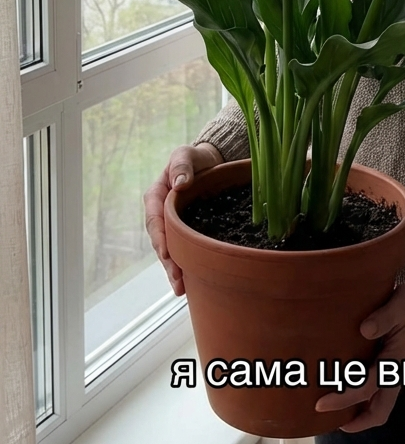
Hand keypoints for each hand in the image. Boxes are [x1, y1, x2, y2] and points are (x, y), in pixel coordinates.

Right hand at [144, 142, 222, 295]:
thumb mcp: (186, 155)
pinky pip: (182, 249)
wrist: (210, 162)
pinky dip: (184, 265)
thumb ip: (182, 166)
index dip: (159, 237)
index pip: (154, 219)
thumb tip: (180, 183)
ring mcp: (172, 225)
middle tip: (177, 279)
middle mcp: (161, 214)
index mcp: (156, 196)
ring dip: (174, 269)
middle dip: (167, 261)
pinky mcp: (185, 232)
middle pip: (160, 241)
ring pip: (170, 250)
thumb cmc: (195, 158)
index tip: (165, 253)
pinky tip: (190, 282)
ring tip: (181, 288)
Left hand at [314, 276, 404, 431]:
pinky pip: (378, 390)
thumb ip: (383, 318)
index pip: (367, 389)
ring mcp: (396, 371)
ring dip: (359, 412)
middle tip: (329, 420)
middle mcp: (396, 372)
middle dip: (356, 422)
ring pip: (379, 404)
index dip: (343, 399)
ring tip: (334, 410)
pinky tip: (346, 387)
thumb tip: (364, 330)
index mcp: (396, 361)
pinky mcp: (392, 365)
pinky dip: (363, 398)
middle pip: (379, 411)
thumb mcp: (400, 304)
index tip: (321, 404)